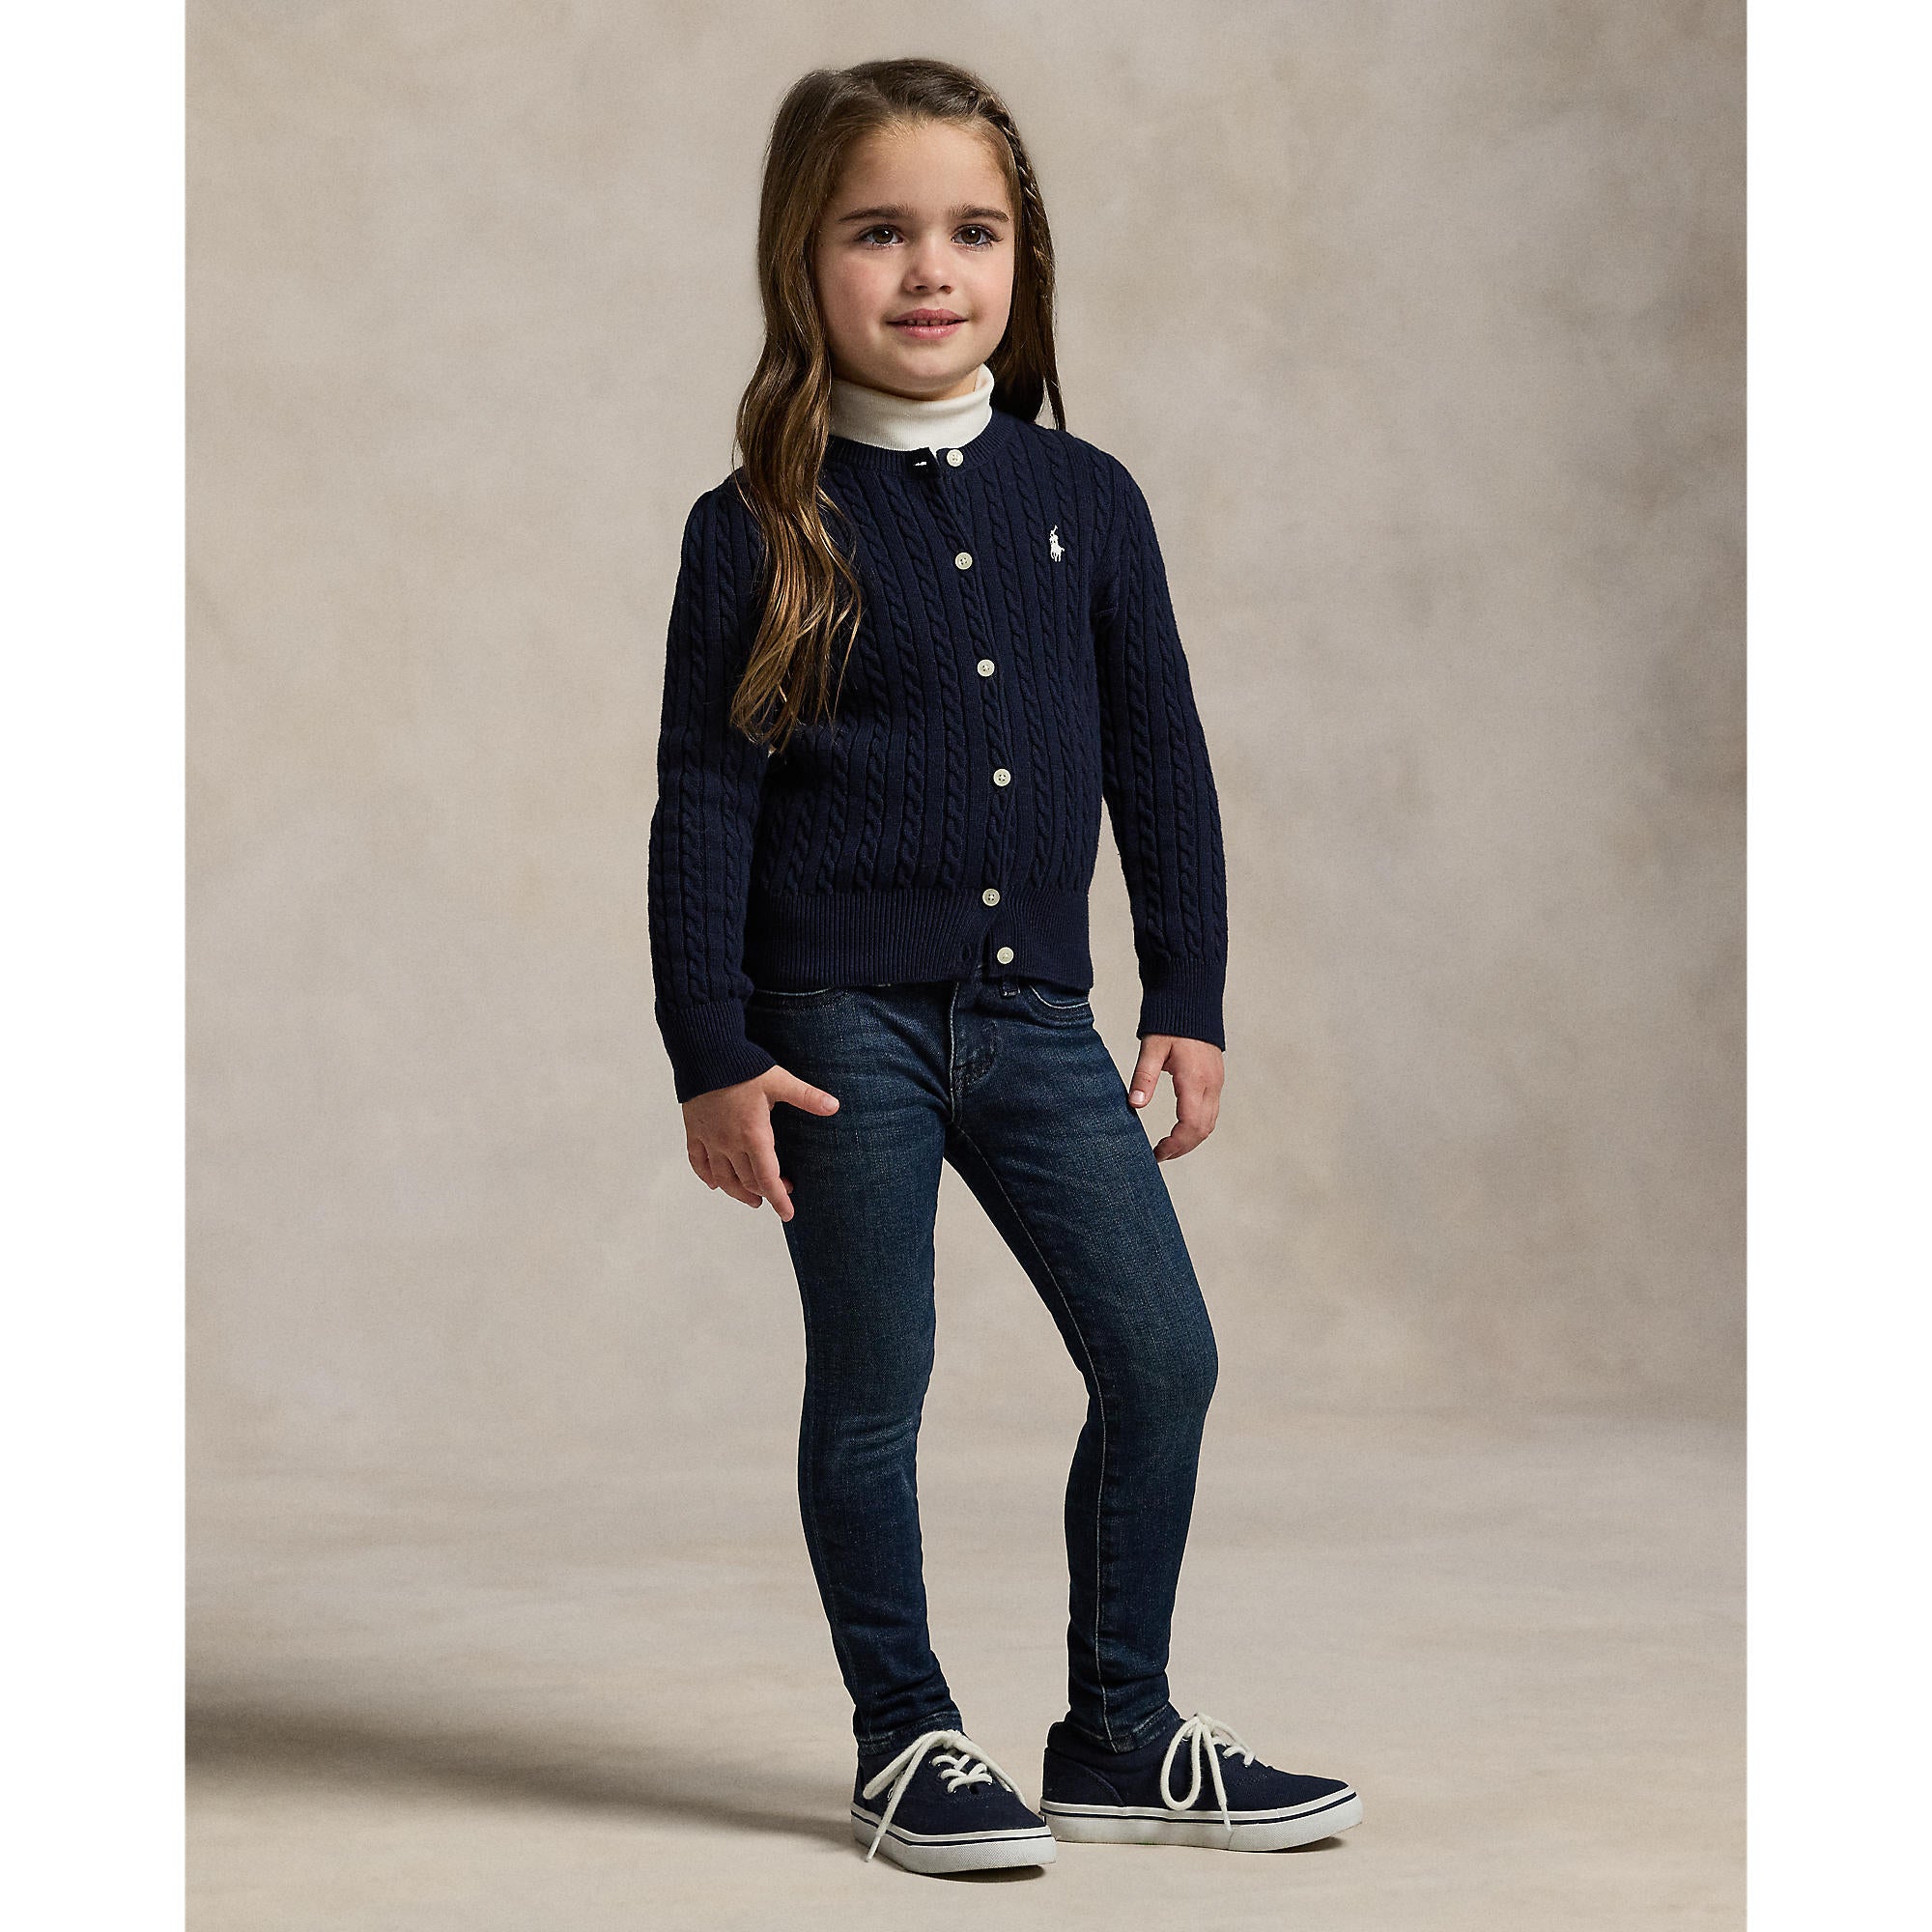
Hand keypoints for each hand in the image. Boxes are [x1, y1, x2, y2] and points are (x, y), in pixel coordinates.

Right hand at [681, 1064, 838, 1221]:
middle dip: (764, 1192)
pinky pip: (698, 1162)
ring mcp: (709, 1139)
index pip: (768, 1178)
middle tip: (779, 1193)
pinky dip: (706, 1177)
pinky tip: (714, 1183)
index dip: (779, 1199)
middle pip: (747, 1180)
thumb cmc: (743, 1066)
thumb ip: (807, 1096)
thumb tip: (835, 1106)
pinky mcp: (694, 1131)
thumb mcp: (780, 1081)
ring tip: (751, 1199)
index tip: (787, 1214)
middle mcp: (729, 1143)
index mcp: (753, 1135)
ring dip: (737, 1192)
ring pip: (722, 1178)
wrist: (704, 1053)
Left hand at [1126, 1034, 1222, 1160]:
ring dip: (1191, 1139)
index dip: (1175, 1144)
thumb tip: (1135, 1105)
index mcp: (1194, 1079)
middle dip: (1183, 1147)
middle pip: (1203, 1129)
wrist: (1192, 1000)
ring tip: (1169, 1147)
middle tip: (1160, 1155)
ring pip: (1210, 1123)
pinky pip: (1212, 1112)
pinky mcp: (1216, 1079)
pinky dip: (1198, 1127)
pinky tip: (1181, 1128)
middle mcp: (1211, 1084)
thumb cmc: (1170, 1023)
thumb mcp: (1151, 1048)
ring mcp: (1216, 1082)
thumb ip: (1143, 1077)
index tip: (1157, 1153)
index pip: (1191, 1125)